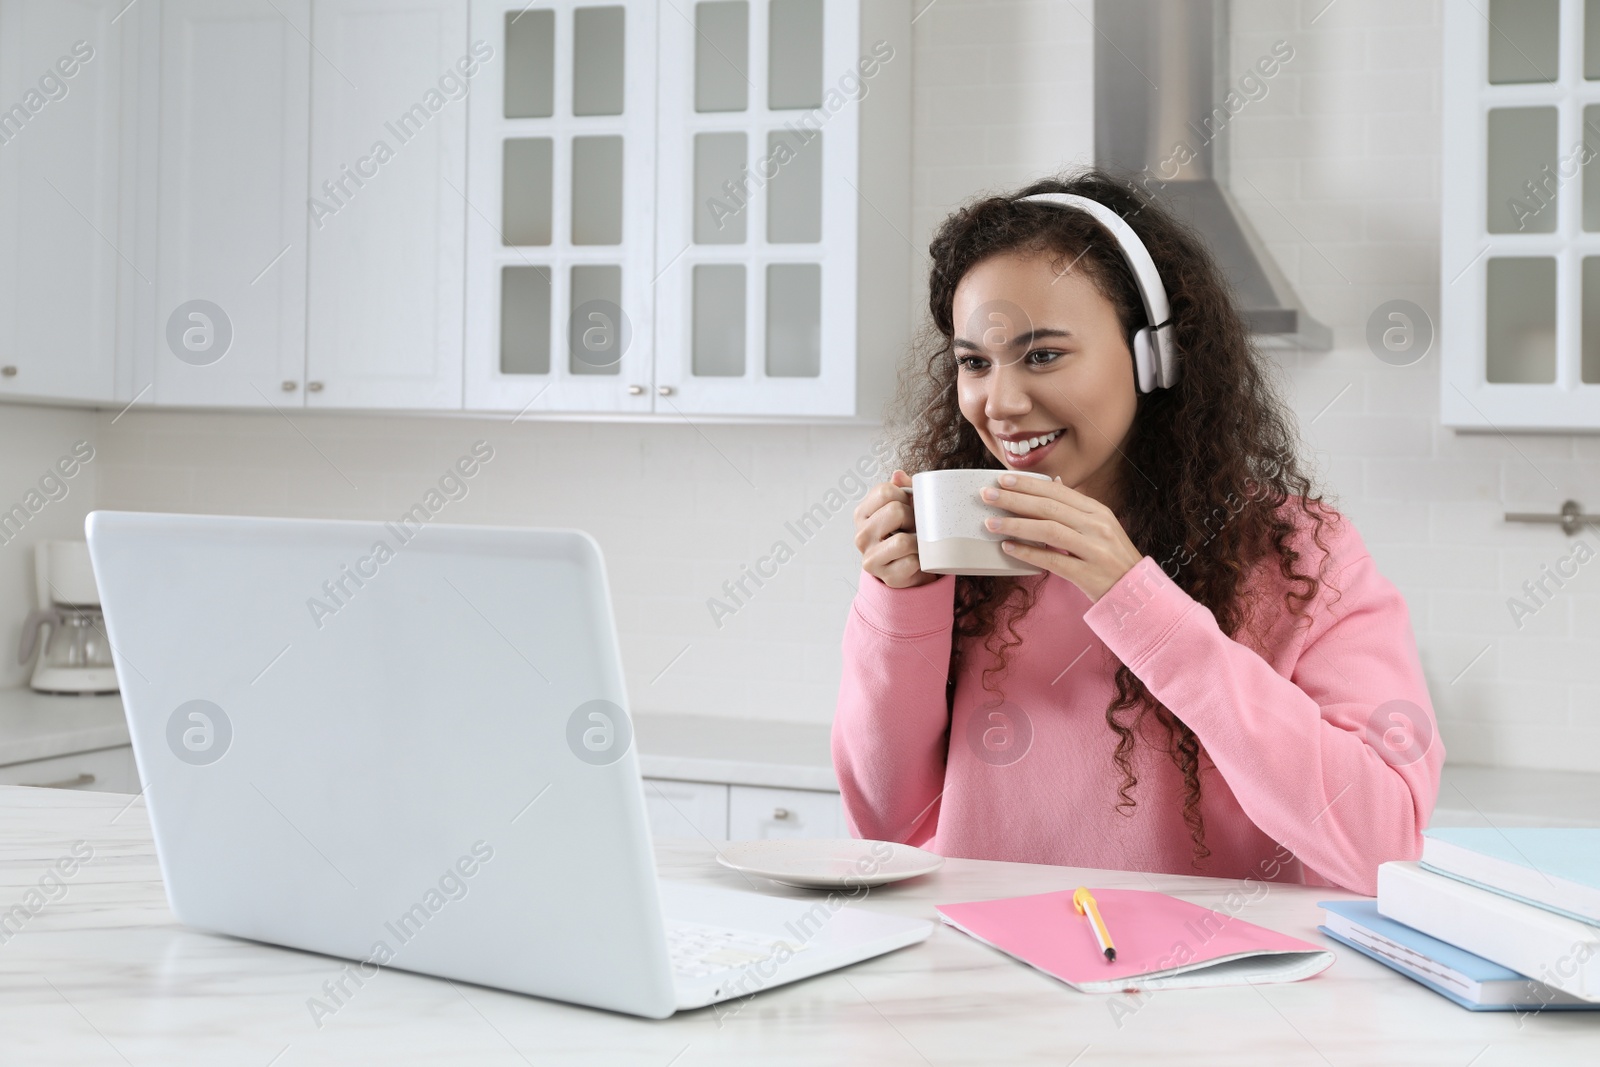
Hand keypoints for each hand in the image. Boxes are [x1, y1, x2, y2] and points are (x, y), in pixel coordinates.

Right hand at [852, 470, 939, 588]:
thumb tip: (898, 475)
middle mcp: (861, 535)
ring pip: (903, 541)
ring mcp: (870, 557)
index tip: (908, 505)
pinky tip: (916, 559)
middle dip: (913, 518)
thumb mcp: (901, 507)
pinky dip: (920, 560)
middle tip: (914, 526)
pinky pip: (911, 562)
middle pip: (896, 511)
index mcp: (862, 513)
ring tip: (916, 543)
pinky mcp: (885, 576)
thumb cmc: (903, 533)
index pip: (885, 491)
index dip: (904, 495)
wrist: (905, 568)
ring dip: (917, 542)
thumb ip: (902, 489)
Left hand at [980, 474, 1143, 601]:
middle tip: (987, 495)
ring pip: (1049, 530)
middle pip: (1049, 507)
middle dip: (1014, 499)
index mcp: (1098, 511)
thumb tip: (1053, 481)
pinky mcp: (1088, 574)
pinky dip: (1028, 553)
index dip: (1029, 484)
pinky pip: (1053, 561)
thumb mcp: (1100, 527)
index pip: (1058, 491)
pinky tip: (1008, 548)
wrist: (1136, 593)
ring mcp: (1094, 550)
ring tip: (990, 523)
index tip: (1003, 479)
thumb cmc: (1111, 558)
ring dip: (1016, 524)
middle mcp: (1097, 526)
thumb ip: (1076, 507)